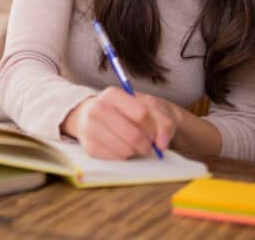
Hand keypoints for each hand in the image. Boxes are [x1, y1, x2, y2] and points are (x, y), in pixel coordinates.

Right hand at [61, 88, 181, 159]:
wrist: (101, 115)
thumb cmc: (128, 110)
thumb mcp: (150, 107)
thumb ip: (164, 122)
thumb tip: (162, 143)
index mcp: (112, 94)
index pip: (141, 114)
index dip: (154, 128)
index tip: (156, 133)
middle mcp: (97, 109)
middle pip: (133, 135)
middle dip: (147, 144)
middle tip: (149, 144)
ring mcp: (91, 129)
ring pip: (125, 150)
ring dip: (136, 150)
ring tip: (134, 143)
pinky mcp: (90, 147)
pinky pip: (117, 159)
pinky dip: (125, 156)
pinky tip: (123, 146)